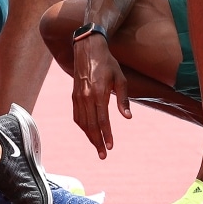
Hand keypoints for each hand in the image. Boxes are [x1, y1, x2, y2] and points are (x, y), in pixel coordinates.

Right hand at [71, 34, 130, 158]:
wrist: (88, 49)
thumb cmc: (108, 63)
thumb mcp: (120, 79)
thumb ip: (123, 99)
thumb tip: (128, 118)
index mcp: (98, 93)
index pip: (102, 120)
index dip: (106, 135)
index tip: (110, 147)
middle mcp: (86, 97)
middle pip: (91, 125)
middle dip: (97, 141)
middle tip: (104, 155)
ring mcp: (78, 97)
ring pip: (82, 123)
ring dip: (89, 136)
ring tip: (97, 147)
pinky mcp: (74, 95)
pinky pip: (77, 115)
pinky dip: (82, 126)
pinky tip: (88, 132)